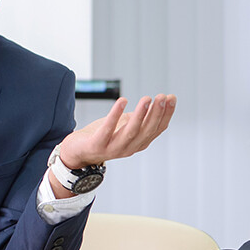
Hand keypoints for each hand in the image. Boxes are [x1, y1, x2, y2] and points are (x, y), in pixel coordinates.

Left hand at [57, 94, 176, 168]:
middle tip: (162, 97)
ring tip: (147, 99)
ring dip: (141, 115)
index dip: (166, 114)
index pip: (157, 129)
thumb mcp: (124, 125)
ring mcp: (113, 148)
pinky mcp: (97, 145)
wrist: (77, 152)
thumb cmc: (102, 137)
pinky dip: (115, 115)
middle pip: (147, 130)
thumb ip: (139, 118)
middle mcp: (129, 148)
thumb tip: (157, 103)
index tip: (171, 98)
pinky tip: (122, 101)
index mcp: (138, 143)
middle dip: (156, 113)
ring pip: (131, 131)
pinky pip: (108, 129)